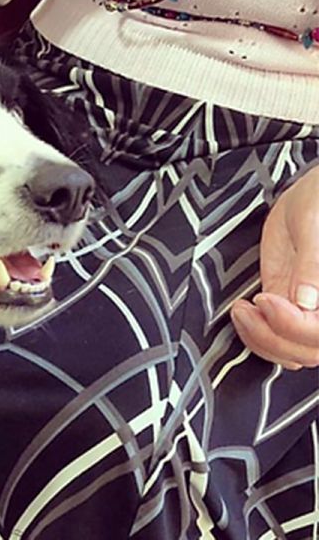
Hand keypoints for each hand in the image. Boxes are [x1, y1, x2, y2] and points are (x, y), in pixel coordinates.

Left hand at [232, 166, 318, 368]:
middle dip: (271, 337)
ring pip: (292, 354)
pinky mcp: (289, 310)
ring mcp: (310, 314)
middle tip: (245, 307)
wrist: (307, 200)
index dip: (291, 325)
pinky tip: (244, 313)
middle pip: (307, 352)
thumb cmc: (318, 204)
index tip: (265, 298)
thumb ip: (313, 266)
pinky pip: (276, 340)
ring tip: (241, 310)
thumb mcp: (313, 228)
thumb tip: (306, 301)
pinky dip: (256, 336)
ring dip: (260, 339)